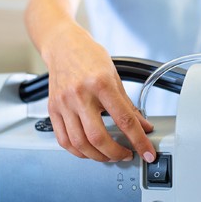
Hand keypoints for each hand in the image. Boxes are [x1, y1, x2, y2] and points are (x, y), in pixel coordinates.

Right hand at [42, 23, 155, 162]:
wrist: (62, 45)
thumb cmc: (89, 57)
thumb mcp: (115, 77)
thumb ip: (128, 105)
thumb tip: (143, 125)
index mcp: (101, 84)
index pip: (124, 120)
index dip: (139, 140)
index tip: (147, 152)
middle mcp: (80, 95)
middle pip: (98, 137)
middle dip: (116, 153)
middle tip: (126, 155)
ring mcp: (64, 104)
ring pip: (80, 143)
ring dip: (98, 156)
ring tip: (109, 155)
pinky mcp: (53, 110)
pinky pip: (63, 140)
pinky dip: (78, 151)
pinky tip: (89, 151)